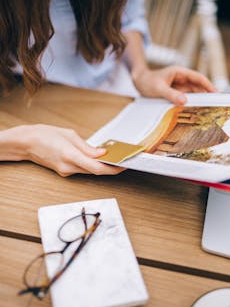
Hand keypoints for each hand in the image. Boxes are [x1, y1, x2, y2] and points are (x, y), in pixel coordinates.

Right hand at [0, 125, 123, 176]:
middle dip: (111, 167)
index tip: (125, 165)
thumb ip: (87, 147)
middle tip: (124, 160)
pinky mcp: (64, 172)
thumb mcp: (69, 135)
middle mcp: (68, 167)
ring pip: (90, 171)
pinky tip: (98, 158)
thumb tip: (102, 153)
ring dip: (102, 166)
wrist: (26, 143)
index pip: (97, 168)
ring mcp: (66, 172)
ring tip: (114, 158)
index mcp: (70, 156)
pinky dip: (92, 165)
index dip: (114, 169)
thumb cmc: (46, 135)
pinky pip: (82, 170)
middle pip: (96, 172)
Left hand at [132, 65, 216, 104]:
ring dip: (197, 100)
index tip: (215, 93)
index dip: (208, 85)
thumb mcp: (158, 88)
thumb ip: (171, 94)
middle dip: (205, 94)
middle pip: (197, 86)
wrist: (138, 82)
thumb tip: (184, 101)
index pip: (198, 78)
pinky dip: (189, 103)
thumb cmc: (147, 81)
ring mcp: (178, 85)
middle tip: (212, 105)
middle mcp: (181, 78)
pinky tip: (192, 110)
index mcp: (179, 72)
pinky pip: (185, 97)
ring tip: (204, 109)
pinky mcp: (175, 92)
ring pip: (192, 93)